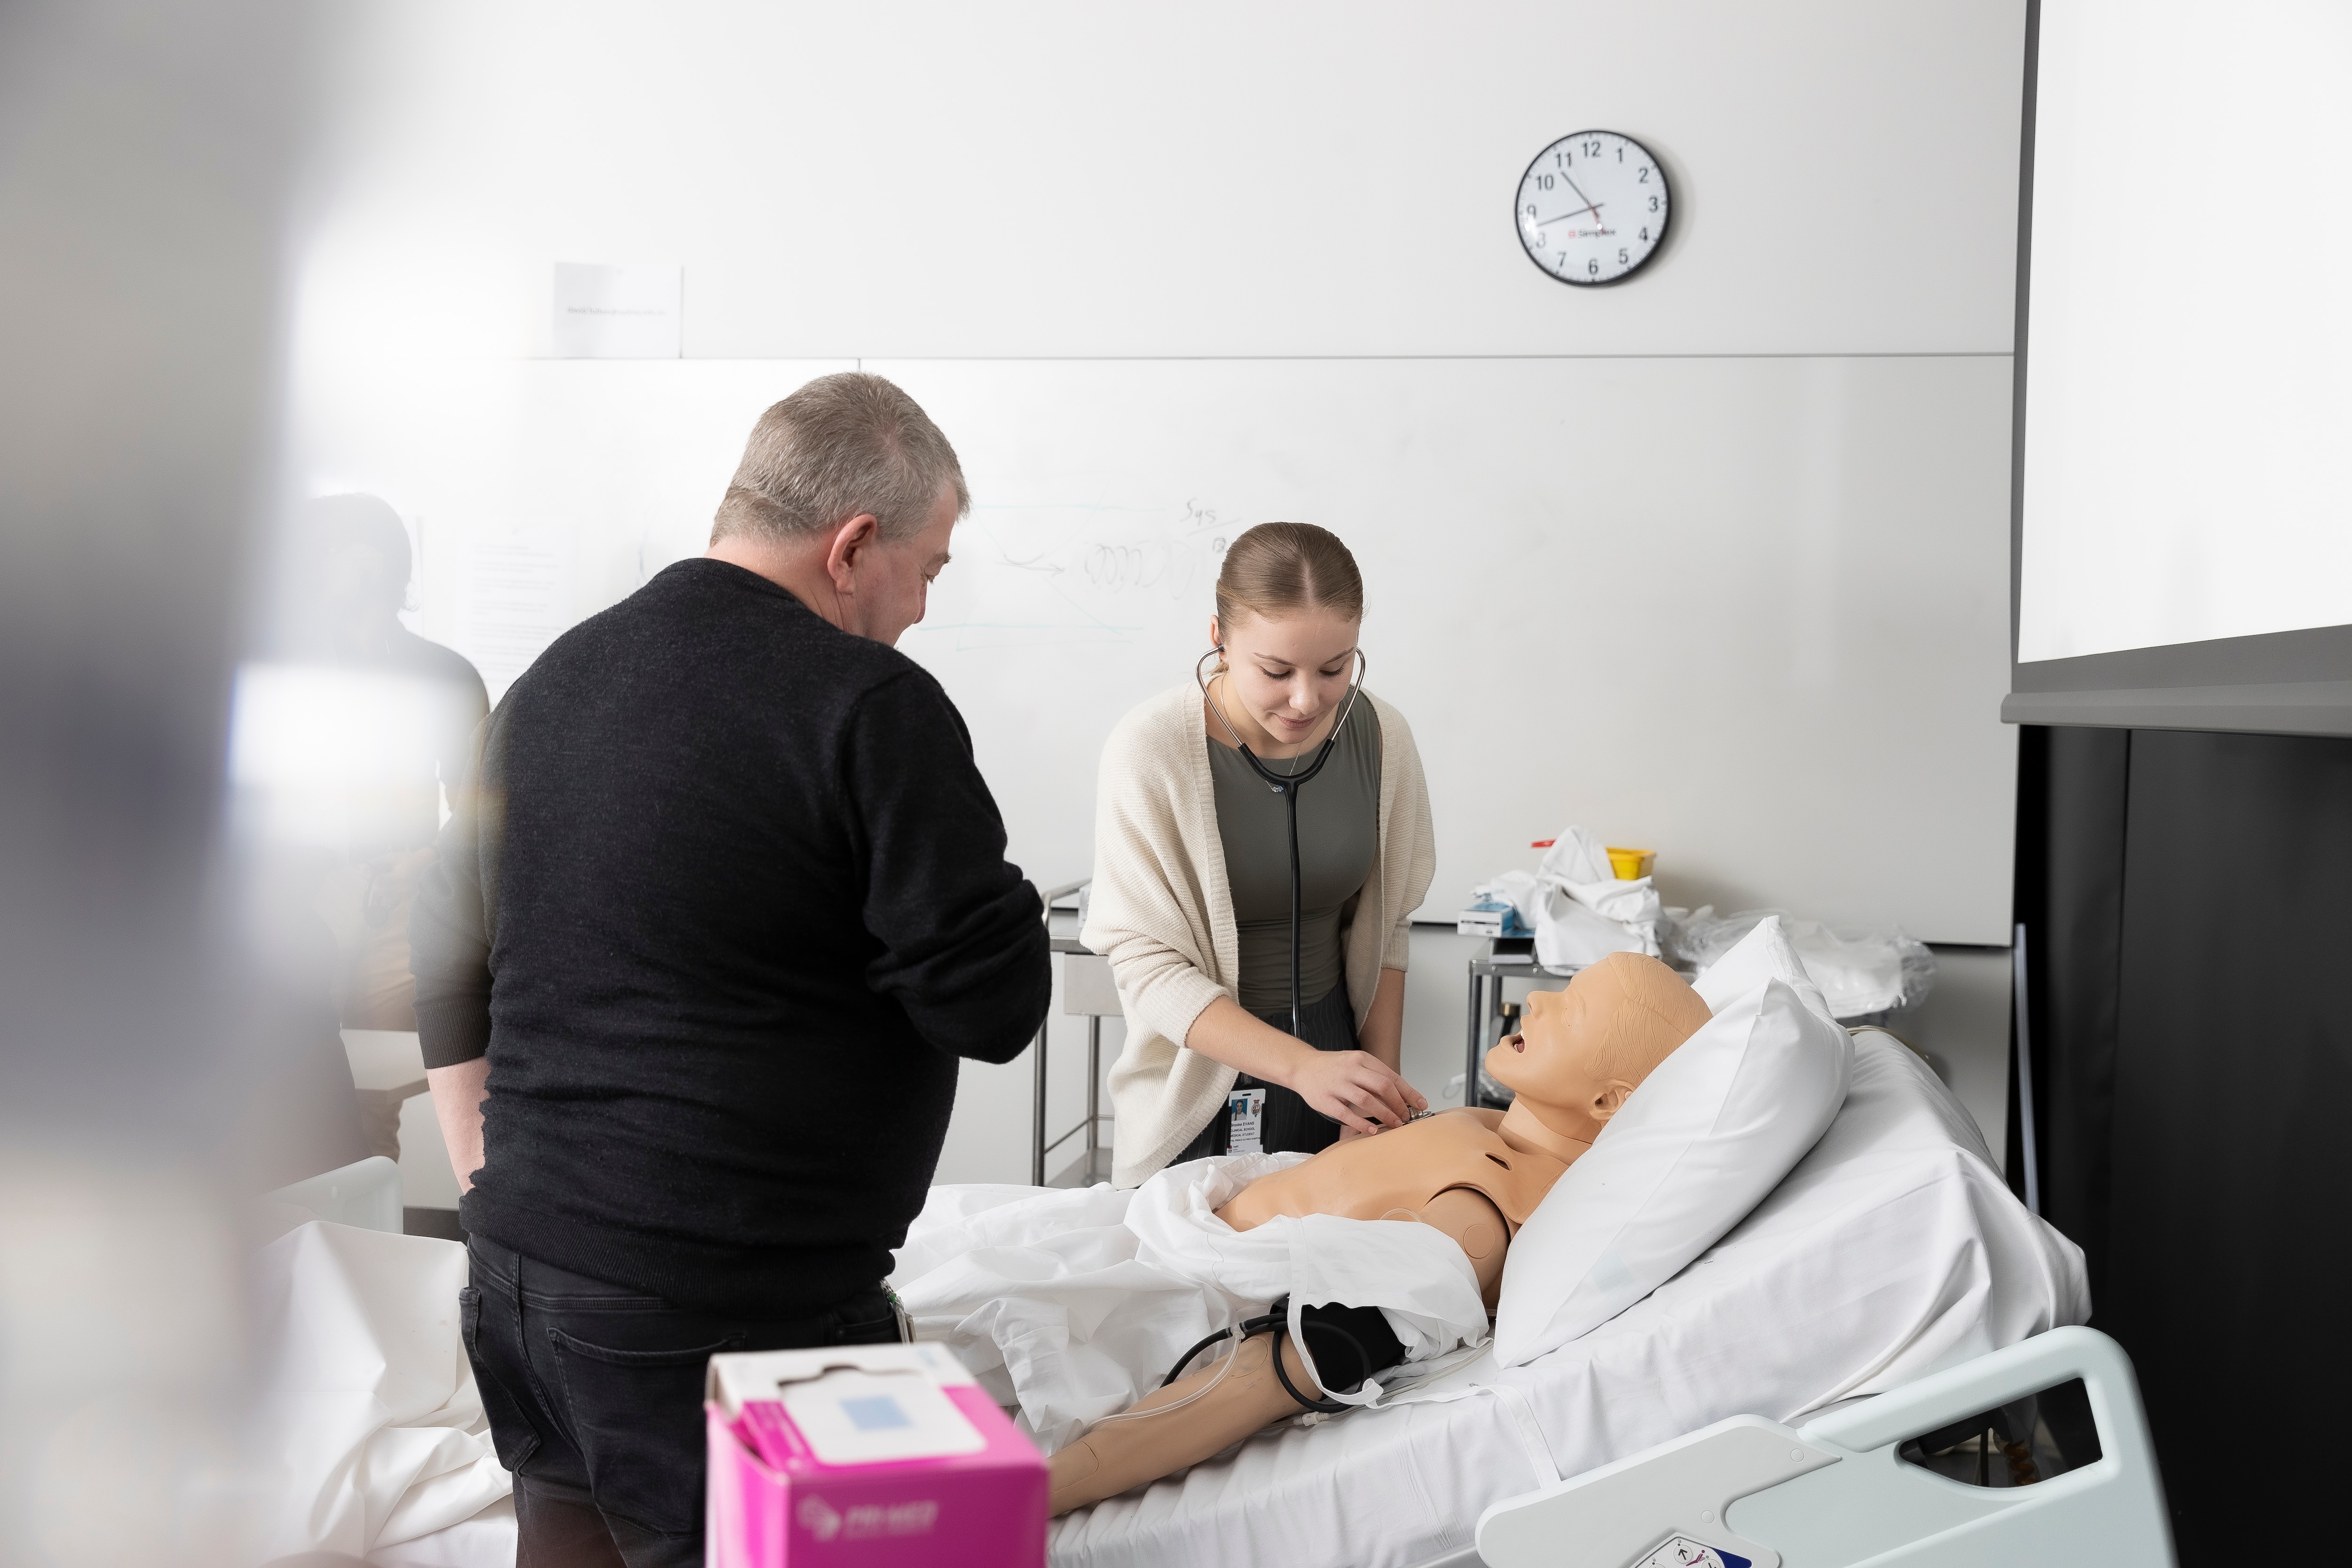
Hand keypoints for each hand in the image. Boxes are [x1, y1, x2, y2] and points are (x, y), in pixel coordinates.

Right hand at [1284, 1049, 1425, 1136]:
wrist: (1302, 1067)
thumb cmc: (1333, 1068)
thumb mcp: (1356, 1063)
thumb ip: (1375, 1076)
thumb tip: (1402, 1095)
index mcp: (1362, 1059)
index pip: (1391, 1076)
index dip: (1408, 1092)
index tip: (1420, 1104)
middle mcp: (1350, 1069)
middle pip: (1382, 1086)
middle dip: (1398, 1104)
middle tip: (1406, 1116)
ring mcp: (1337, 1084)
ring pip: (1366, 1100)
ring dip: (1384, 1114)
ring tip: (1394, 1124)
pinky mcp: (1326, 1100)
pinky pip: (1346, 1113)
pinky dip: (1362, 1123)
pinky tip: (1372, 1130)